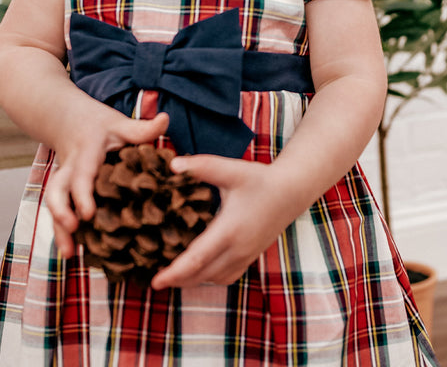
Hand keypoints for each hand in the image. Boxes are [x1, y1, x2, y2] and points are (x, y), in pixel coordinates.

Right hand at [46, 111, 168, 257]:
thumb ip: (143, 127)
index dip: (82, 194)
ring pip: (54, 204)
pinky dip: (61, 232)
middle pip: (57, 190)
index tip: (88, 214)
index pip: (82, 173)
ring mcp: (64, 181)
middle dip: (61, 211)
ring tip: (69, 253)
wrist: (73, 122)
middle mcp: (70, 168)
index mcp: (86, 152)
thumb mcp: (122, 124)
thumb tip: (166, 119)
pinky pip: (58, 212)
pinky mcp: (64, 192)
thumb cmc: (103, 127)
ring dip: (58, 229)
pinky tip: (71, 252)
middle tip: (73, 230)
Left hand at [149, 155, 301, 289]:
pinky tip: (198, 270)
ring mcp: (246, 255)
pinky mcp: (251, 256)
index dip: (174, 273)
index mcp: (229, 230)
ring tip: (172, 275)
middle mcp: (238, 248)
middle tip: (155, 282)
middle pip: (202, 275)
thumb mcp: (231, 170)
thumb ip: (202, 166)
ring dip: (193, 280)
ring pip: (214, 278)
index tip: (156, 282)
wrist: (291, 191)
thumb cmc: (260, 179)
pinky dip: (209, 278)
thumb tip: (173, 165)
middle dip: (177, 280)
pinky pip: (226, 276)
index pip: (196, 259)